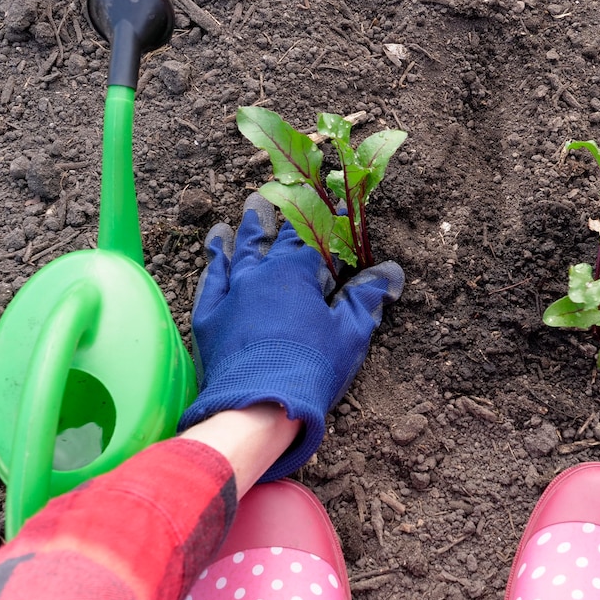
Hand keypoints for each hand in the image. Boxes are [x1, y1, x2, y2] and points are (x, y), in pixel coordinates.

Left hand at [179, 193, 403, 480]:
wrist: (257, 406)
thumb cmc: (312, 367)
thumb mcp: (350, 333)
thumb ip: (366, 298)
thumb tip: (390, 271)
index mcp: (296, 272)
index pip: (314, 236)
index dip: (326, 221)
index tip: (335, 206)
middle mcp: (259, 274)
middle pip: (270, 236)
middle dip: (278, 214)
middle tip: (273, 194)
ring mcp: (231, 294)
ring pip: (236, 252)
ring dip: (241, 231)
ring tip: (243, 213)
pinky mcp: (209, 318)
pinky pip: (210, 281)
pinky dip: (213, 263)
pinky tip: (213, 252)